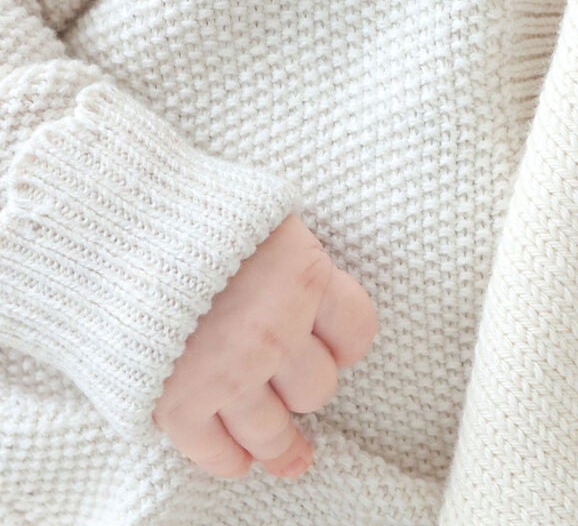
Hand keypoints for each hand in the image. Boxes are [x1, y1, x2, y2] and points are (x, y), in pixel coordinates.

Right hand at [153, 215, 377, 481]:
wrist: (121, 228)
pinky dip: (229, 460)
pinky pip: (217, 451)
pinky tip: (238, 460)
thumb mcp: (266, 221)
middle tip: (294, 390)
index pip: (357, 333)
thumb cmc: (197, 216)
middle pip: (318, 388)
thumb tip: (308, 284)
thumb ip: (292, 263)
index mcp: (306, 276)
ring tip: (288, 456)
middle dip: (305, 387)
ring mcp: (232, 372)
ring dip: (280, 445)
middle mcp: (278, 330)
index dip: (345, 344)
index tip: (333, 350)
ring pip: (273, 432)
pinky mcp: (181, 403)